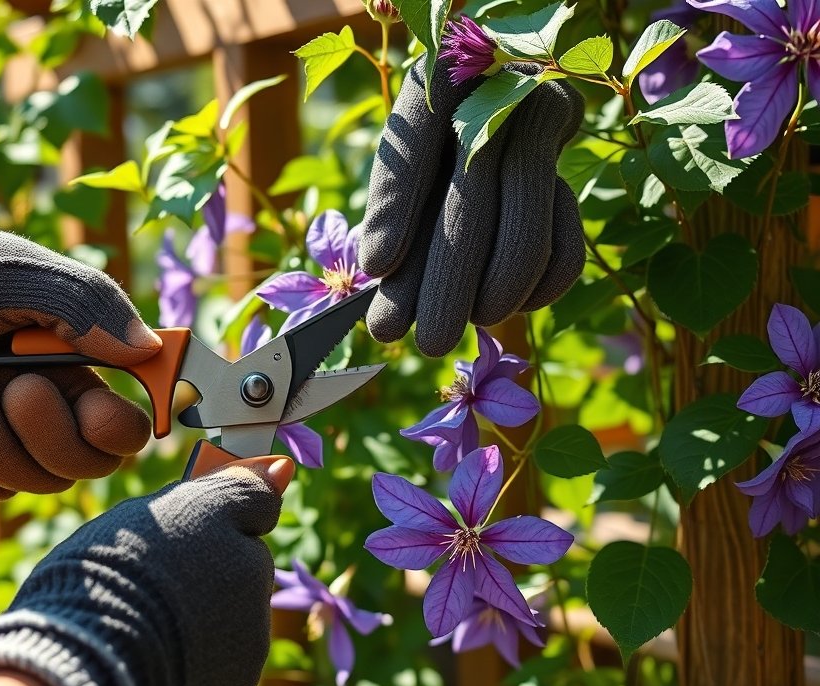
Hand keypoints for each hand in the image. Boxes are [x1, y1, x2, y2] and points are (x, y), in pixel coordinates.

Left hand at [0, 213, 160, 498]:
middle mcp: (49, 412)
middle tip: (15, 385)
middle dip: (46, 432)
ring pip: (20, 480)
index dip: (120, 430)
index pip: (126, 428)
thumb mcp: (22, 276)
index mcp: (79, 370)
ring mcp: (2, 439)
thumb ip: (88, 308)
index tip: (96, 410)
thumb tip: (147, 348)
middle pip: (82, 467)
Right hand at [0, 457, 292, 685]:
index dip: (213, 516)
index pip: (250, 502)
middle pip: (242, 559)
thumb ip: (221, 487)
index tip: (192, 529)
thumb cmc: (105, 576)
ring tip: (154, 622)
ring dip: (209, 610)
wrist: (83, 665)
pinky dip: (206, 653)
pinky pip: (230, 652)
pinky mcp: (245, 674)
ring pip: (238, 606)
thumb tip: (284, 469)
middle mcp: (255, 567)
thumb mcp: (152, 512)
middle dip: (211, 566)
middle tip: (155, 581)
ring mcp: (254, 624)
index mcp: (222, 514)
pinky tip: (165, 654)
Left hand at [361, 58, 585, 356]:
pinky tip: (513, 309)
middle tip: (428, 342)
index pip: (417, 141)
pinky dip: (543, 285)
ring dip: (499, 288)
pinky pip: (569, 233)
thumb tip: (378, 273)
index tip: (377, 266)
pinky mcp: (571, 153)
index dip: (397, 206)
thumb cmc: (434, 139)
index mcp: (437, 78)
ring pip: (528, 214)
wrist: (501, 93)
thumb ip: (395, 206)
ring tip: (463, 330)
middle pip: (473, 191)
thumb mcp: (406, 160)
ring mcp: (539, 113)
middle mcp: (495, 86)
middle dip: (448, 277)